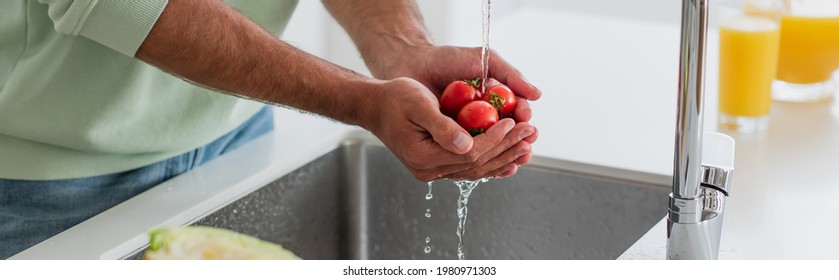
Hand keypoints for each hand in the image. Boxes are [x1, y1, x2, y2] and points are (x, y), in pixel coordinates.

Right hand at [372, 46, 540, 176]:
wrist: (375, 106)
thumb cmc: (395, 98)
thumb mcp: (418, 104)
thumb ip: (442, 126)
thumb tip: (467, 144)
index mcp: (422, 157)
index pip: (469, 153)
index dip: (494, 138)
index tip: (512, 122)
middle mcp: (428, 170)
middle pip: (476, 164)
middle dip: (506, 148)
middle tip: (530, 133)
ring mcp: (432, 171)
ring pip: (476, 170)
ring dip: (503, 158)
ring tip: (526, 146)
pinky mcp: (437, 166)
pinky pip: (468, 169)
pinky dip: (491, 164)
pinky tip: (510, 160)